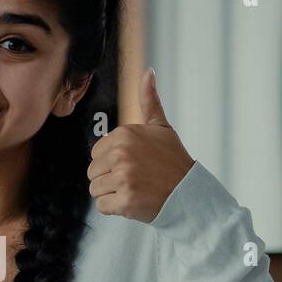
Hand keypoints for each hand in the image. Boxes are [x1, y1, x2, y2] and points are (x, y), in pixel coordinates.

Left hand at [88, 68, 194, 222]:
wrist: (189, 192)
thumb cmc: (173, 161)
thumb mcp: (161, 127)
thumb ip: (149, 101)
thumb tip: (148, 72)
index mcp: (124, 135)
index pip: (96, 153)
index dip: (111, 162)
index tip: (132, 164)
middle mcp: (122, 154)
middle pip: (93, 172)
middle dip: (110, 179)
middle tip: (134, 179)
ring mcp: (123, 178)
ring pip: (95, 190)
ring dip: (111, 194)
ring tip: (134, 190)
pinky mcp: (125, 200)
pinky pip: (102, 206)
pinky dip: (115, 209)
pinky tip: (132, 201)